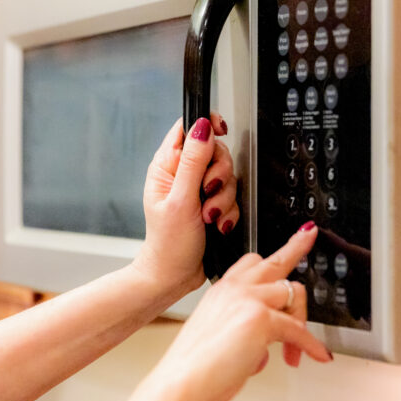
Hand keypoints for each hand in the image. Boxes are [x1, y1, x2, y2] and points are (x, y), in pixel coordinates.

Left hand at [134, 115, 238, 296]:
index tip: (221, 132)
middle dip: (220, 174)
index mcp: (167, 166)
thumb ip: (193, 162)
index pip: (188, 127)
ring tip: (209, 217)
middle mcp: (182, 174)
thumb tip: (202, 127)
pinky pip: (233, 197)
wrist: (174, 276)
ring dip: (224, 199)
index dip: (206, 124)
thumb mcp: (181, 200)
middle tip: (208, 192)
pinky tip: (218, 225)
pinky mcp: (212, 204)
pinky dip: (229, 212)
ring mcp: (198, 189)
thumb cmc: (168, 244)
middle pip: (216, 151)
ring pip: (228, 175)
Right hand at [149, 223, 331, 400]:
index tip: (290, 236)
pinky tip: (317, 355)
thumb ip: (245, 337)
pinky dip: (311, 345)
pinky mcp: (262, 319)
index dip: (274, 253)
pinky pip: (299, 330)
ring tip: (294, 351)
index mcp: (222, 291)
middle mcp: (234, 289)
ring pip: (293, 294)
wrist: (184, 382)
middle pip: (275, 264)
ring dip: (301, 322)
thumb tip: (264, 352)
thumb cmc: (195, 368)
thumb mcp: (220, 341)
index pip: (251, 262)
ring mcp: (249, 300)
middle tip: (308, 237)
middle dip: (296, 249)